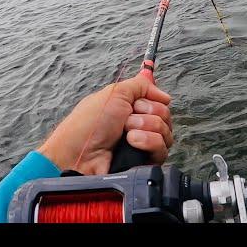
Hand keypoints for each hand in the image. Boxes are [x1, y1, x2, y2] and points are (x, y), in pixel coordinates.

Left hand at [38, 74, 172, 174]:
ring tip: (127, 133)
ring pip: (166, 131)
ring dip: (146, 127)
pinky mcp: (146, 162)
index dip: (152, 99)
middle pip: (165, 115)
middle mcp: (141, 126)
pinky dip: (148, 142)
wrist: (80, 155)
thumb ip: (141, 85)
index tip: (137, 102)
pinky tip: (132, 143)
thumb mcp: (115, 92)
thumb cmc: (90, 123)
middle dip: (148, 113)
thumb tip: (164, 95)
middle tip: (127, 119)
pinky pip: (162, 149)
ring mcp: (144, 145)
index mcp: (132, 109)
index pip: (160, 101)